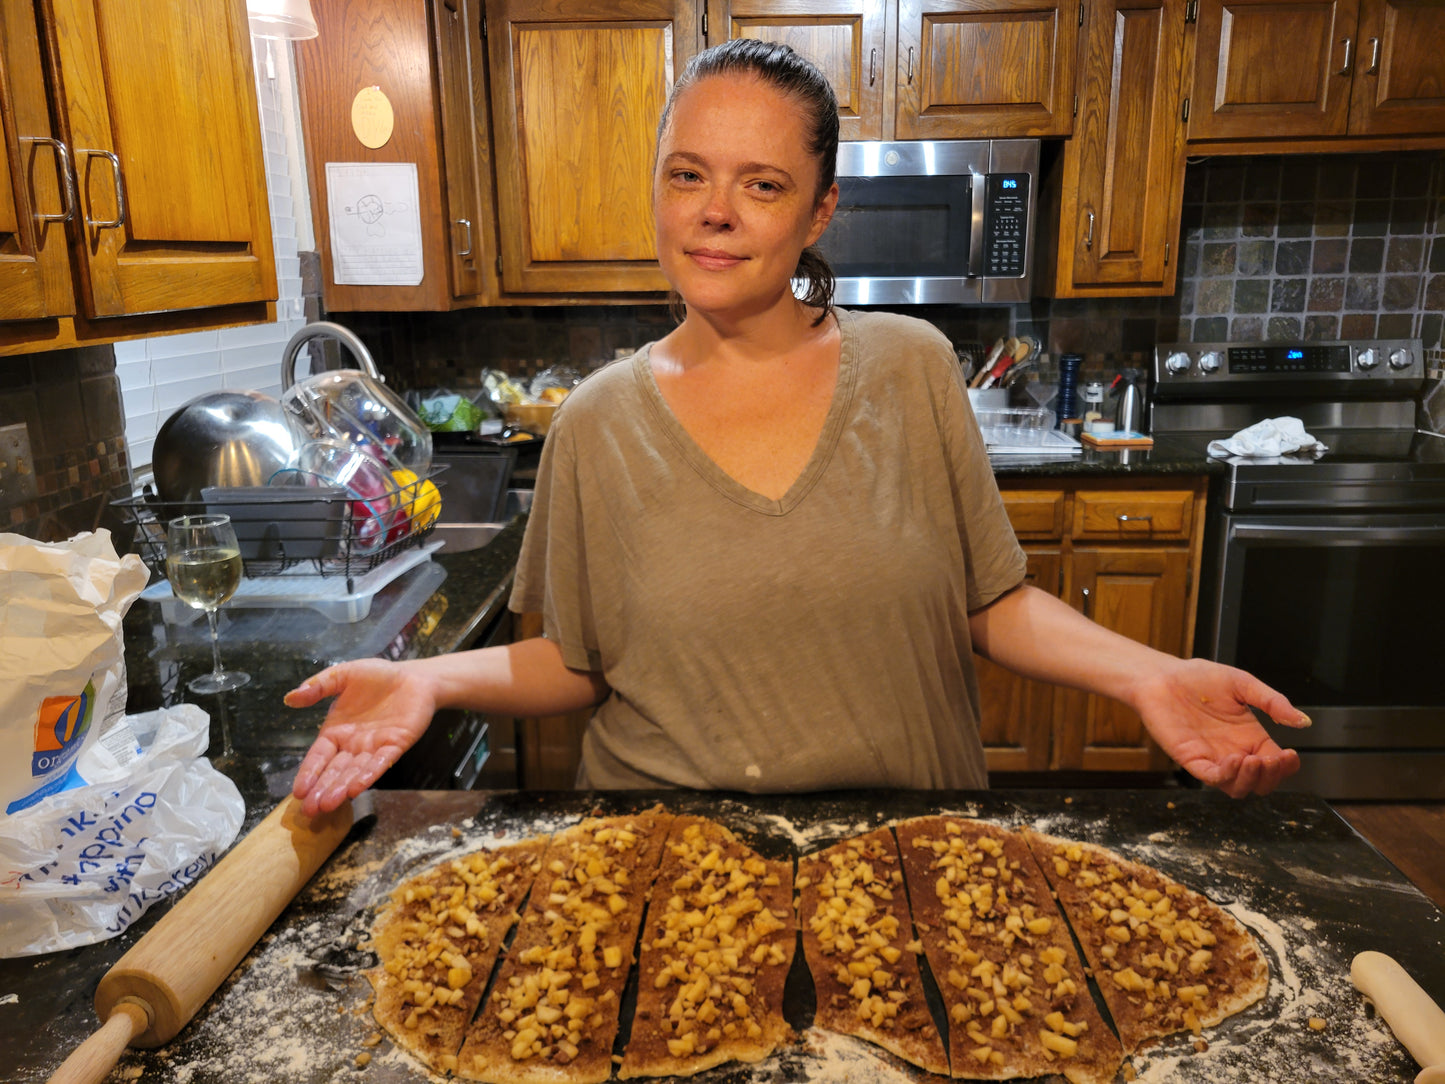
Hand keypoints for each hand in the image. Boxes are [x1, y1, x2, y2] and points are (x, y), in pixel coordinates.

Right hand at [285, 659, 437, 816]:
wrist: (413, 677)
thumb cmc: (378, 676)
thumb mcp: (343, 675)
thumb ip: (318, 686)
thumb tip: (289, 698)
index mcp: (336, 731)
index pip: (318, 756)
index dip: (308, 773)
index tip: (297, 792)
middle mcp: (352, 744)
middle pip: (334, 771)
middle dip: (321, 790)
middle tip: (310, 810)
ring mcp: (374, 747)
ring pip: (354, 772)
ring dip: (341, 788)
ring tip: (328, 805)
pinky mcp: (396, 745)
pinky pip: (381, 763)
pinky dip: (369, 775)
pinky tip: (357, 788)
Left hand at [1130, 657, 1310, 797]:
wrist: (1162, 676)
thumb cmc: (1198, 678)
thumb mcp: (1243, 684)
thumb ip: (1272, 702)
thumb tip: (1303, 721)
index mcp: (1250, 737)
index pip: (1276, 763)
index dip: (1287, 766)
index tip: (1290, 755)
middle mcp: (1234, 751)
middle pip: (1261, 782)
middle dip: (1272, 777)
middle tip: (1272, 760)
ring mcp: (1213, 758)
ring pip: (1238, 788)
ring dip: (1251, 780)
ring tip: (1252, 760)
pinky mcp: (1192, 760)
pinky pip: (1212, 779)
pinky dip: (1226, 776)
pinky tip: (1234, 760)